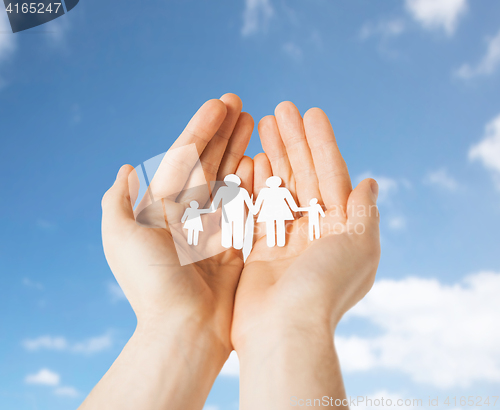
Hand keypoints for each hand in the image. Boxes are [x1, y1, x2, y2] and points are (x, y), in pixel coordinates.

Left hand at [93, 95, 253, 409]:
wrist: (185, 331)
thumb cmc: (153, 284)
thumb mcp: (122, 238)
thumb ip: (118, 201)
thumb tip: (126, 168)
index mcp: (160, 208)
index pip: (183, 158)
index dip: (201, 129)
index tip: (220, 103)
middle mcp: (185, 215)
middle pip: (207, 162)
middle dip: (223, 132)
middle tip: (241, 103)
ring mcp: (212, 228)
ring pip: (228, 179)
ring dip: (240, 150)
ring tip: (255, 122)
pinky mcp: (234, 245)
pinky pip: (246, 207)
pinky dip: (254, 183)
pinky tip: (263, 161)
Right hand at [231, 102, 380, 408]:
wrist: (284, 330)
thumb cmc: (326, 287)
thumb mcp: (360, 246)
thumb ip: (364, 212)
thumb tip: (371, 182)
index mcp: (341, 228)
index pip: (332, 175)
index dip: (322, 143)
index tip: (310, 112)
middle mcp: (314, 231)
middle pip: (304, 175)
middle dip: (293, 142)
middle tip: (280, 110)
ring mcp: (284, 238)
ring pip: (278, 187)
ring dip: (272, 156)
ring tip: (261, 124)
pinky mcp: (258, 248)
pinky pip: (255, 208)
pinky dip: (252, 184)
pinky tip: (247, 159)